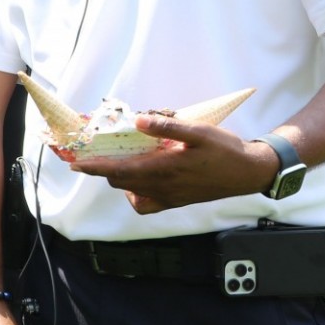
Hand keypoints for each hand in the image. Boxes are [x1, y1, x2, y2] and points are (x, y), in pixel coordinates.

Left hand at [65, 115, 277, 214]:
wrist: (249, 173)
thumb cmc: (226, 150)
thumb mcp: (199, 132)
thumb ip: (167, 126)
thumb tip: (138, 120)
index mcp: (165, 169)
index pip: (120, 171)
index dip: (95, 168)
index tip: (75, 164)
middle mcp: (163, 187)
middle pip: (121, 181)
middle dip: (104, 169)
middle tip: (96, 153)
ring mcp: (169, 197)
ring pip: (131, 192)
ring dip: (119, 178)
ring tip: (120, 160)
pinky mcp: (176, 201)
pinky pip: (146, 203)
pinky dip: (136, 193)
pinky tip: (141, 177)